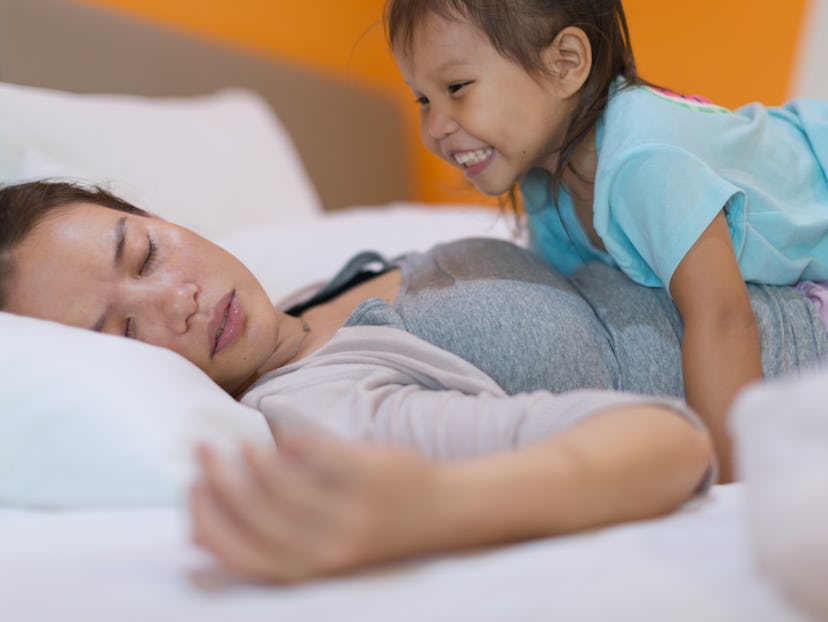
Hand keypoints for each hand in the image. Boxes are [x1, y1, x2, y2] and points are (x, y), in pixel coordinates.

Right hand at [190, 433, 443, 582]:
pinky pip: (320, 456)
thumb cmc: (366, 528)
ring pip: (283, 483)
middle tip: (202, 452)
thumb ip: (263, 539)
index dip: (208, 521)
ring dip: (251, 460)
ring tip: (239, 446)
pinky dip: (294, 443)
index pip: (241, 553)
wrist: (442, 514)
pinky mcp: (371, 476)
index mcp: (311, 569)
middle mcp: (329, 546)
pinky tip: (280, 438)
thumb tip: (194, 534)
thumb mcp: (314, 547)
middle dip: (218, 480)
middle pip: (254, 513)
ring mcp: (352, 510)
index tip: (190, 491)